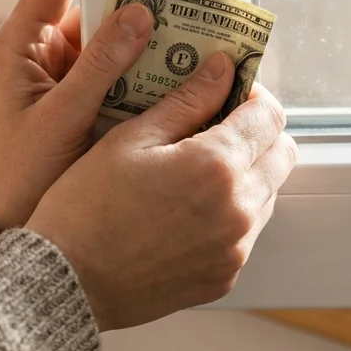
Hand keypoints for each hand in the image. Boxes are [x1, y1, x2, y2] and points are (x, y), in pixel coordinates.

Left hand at [0, 0, 155, 229]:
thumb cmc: (15, 175)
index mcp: (18, 45)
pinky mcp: (83, 102)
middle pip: (94, 8)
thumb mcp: (58, 118)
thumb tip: (136, 16)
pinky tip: (177, 70)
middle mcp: (42, 54)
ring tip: (188, 27)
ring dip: (146, 39)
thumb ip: (98, 66)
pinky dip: (145, 72)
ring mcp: (64, 78)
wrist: (3, 224)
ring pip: (112, 42)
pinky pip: (120, 74)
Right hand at [26, 51, 296, 330]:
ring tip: (198, 169)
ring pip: (268, 193)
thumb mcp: (130, 139)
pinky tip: (188, 208)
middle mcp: (237, 209)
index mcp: (215, 166)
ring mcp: (235, 247)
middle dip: (259, 132)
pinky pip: (248, 232)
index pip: (270, 115)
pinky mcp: (226, 275)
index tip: (228, 91)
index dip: (252, 95)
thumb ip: (186, 100)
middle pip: (283, 153)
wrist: (67, 281)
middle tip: (218, 125)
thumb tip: (223, 68)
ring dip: (248, 172)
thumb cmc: (86, 207)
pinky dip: (231, 212)